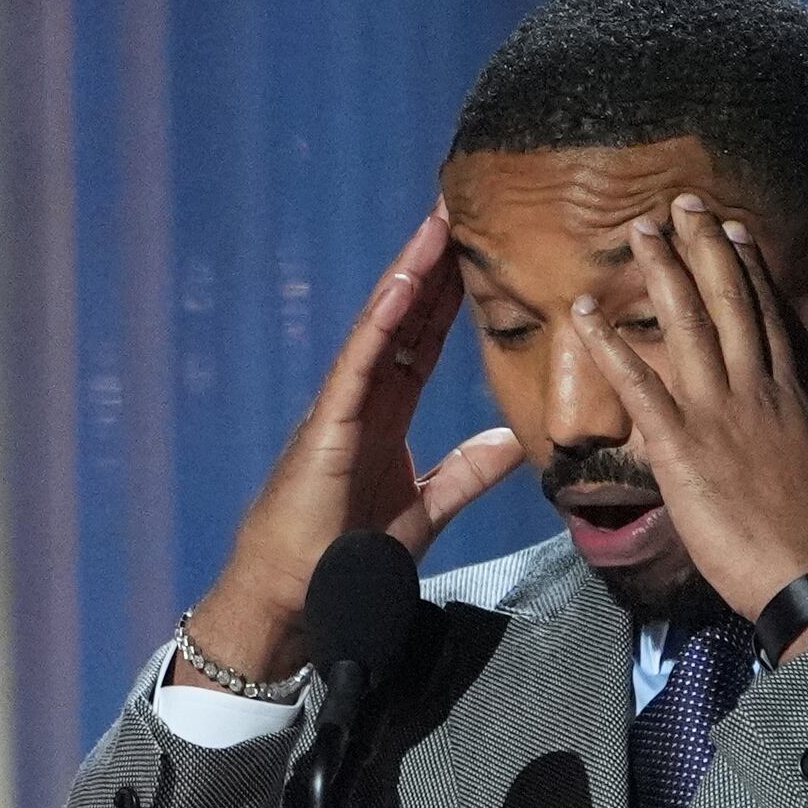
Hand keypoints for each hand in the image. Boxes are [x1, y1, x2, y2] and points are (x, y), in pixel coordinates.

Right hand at [180, 205, 526, 687]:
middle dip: (435, 263)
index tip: (480, 247)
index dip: (453, 295)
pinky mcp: (326, 427)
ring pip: (382, 326)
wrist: (291, 601)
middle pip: (406, 318)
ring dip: (411, 272)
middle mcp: (361, 399)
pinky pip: (358, 363)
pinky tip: (405, 282)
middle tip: (463, 205)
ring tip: (440, 221)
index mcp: (386, 415)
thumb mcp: (426, 510)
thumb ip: (467, 473)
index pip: (426, 340)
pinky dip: (381, 322)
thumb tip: (515, 440)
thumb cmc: (344, 561)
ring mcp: (340, 407)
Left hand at [565, 195, 807, 635]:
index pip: (766, 318)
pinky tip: (581, 312)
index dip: (747, 270)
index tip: (733, 231)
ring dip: (660, 273)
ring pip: (686, 325)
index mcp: (790, 398)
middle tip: (680, 204)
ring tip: (638, 231)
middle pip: (728, 302)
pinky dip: (606, 345)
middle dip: (703, 248)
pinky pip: (638, 385)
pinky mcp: (681, 446)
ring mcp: (718, 412)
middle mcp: (755, 390)